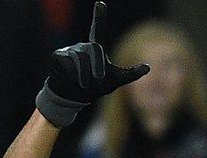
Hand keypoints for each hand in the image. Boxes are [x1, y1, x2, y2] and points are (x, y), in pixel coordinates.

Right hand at [36, 2, 149, 126]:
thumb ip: (130, 74)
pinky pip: (67, 61)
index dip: (98, 16)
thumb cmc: (94, 88)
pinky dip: (72, 73)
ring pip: (80, 57)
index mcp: (95, 49)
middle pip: (94, 49)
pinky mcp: (58, 56)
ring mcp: (69, 51)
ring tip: (84, 84)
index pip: (97, 29)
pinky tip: (71, 80)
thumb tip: (148, 67)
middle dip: (98, 65)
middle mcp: (82, 47)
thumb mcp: (114, 81)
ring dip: (85, 74)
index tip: (100, 3)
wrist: (73, 98)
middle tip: (98, 78)